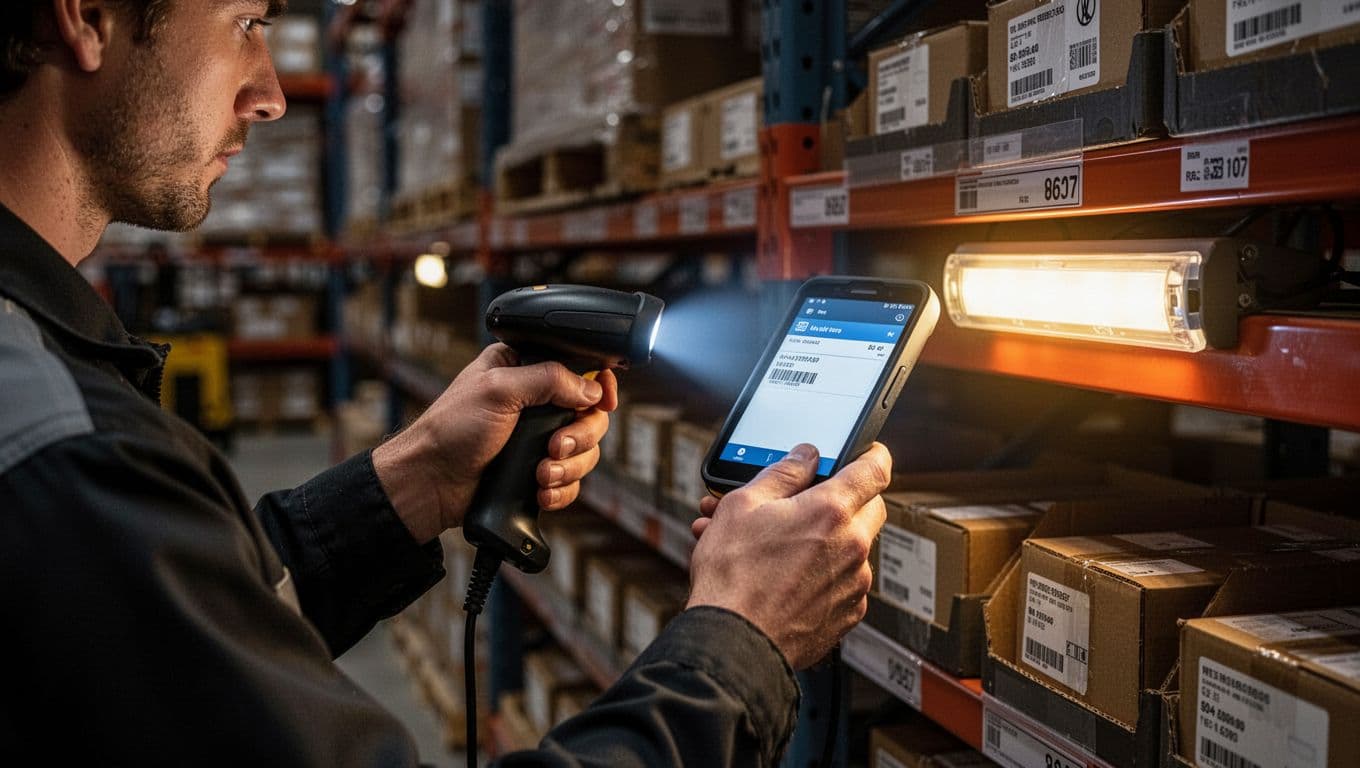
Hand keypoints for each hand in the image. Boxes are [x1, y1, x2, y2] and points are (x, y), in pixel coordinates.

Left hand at [372, 343, 617, 542]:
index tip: (604, 402)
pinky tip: (540, 492)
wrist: (430, 483)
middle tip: (555, 447)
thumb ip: (548, 379)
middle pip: (590, 416)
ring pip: (585, 452)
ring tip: (540, 475)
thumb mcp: (499, 390)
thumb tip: (591, 388)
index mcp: (524, 369)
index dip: (598, 385)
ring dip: (568, 467)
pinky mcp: (537, 472)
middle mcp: (535, 403)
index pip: (578, 369)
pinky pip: (571, 482)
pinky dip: (560, 490)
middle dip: (579, 437)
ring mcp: (538, 440)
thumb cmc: (450, 430)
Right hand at [686, 443, 889, 669]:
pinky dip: (823, 574)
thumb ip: (783, 473)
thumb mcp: (743, 505)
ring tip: (776, 546)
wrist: (733, 641)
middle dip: (847, 499)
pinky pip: (845, 582)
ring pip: (854, 546)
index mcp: (831, 511)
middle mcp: (852, 546)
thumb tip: (805, 456)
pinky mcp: (848, 613)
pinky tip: (785, 576)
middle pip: (871, 507)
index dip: (872, 454)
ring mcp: (854, 583)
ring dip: (827, 539)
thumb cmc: (733, 576)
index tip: (866, 452)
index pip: (875, 469)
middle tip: (811, 501)